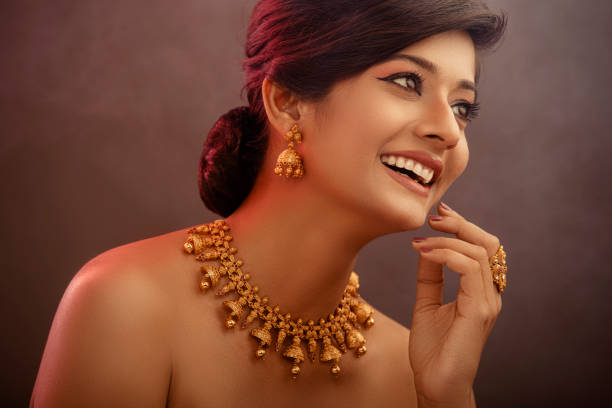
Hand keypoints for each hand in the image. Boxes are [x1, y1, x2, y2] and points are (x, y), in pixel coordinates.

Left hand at [408, 202, 502, 406]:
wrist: (435, 384)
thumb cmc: (433, 348)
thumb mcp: (427, 302)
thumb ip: (430, 276)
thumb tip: (425, 245)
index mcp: (481, 291)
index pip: (482, 247)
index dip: (462, 226)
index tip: (436, 215)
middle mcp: (490, 294)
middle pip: (488, 243)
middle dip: (460, 224)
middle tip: (432, 218)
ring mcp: (488, 302)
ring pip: (478, 252)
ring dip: (446, 239)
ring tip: (420, 240)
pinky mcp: (479, 311)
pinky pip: (468, 269)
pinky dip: (445, 254)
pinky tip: (423, 253)